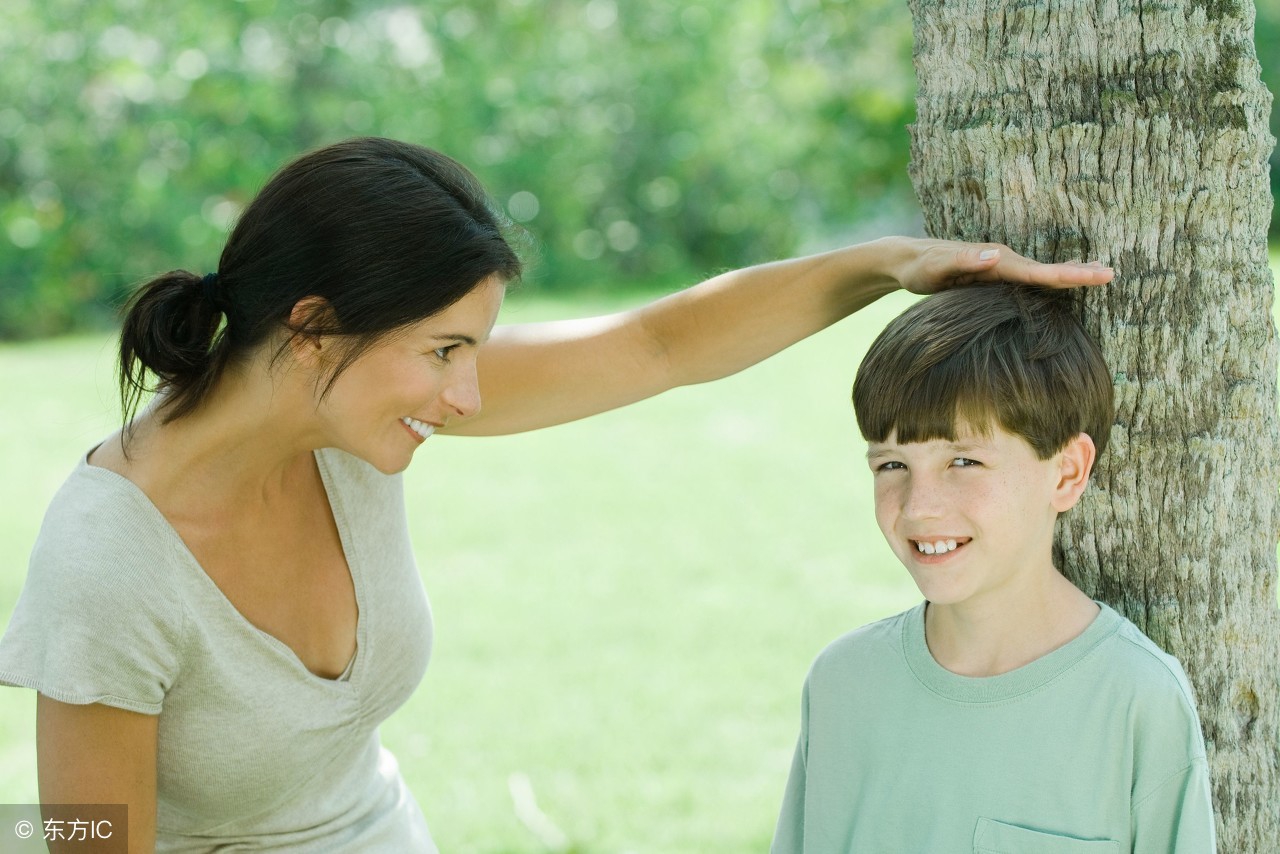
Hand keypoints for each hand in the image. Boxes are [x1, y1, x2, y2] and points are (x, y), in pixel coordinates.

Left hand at [888, 237, 1113, 294]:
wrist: (907, 260)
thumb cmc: (919, 268)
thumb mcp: (935, 268)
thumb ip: (963, 262)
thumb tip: (996, 256)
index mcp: (996, 261)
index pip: (1038, 272)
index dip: (1068, 275)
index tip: (1097, 274)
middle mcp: (1003, 261)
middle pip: (1047, 270)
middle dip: (1079, 273)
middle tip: (1112, 274)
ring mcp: (1001, 268)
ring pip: (1041, 273)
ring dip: (1070, 273)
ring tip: (1100, 274)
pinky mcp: (995, 277)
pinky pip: (1028, 279)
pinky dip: (1050, 279)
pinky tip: (1062, 282)